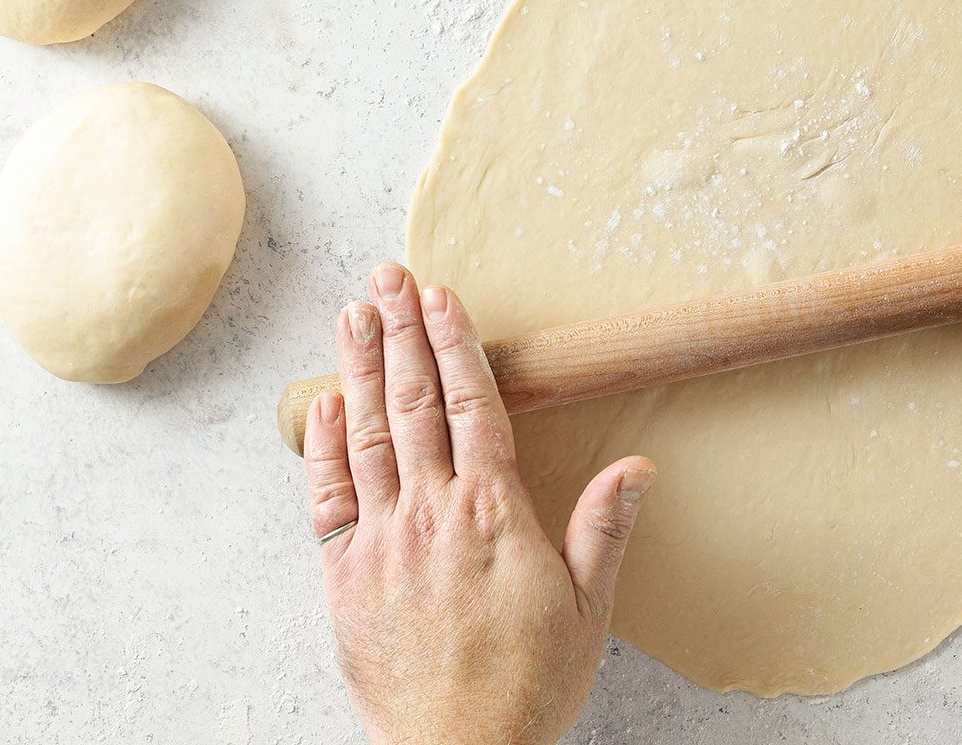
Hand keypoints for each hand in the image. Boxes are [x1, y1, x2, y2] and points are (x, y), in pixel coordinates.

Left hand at [304, 262, 654, 744]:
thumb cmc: (528, 686)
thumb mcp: (588, 609)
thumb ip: (604, 529)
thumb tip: (637, 467)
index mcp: (493, 514)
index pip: (471, 405)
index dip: (453, 343)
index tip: (440, 295)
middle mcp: (430, 514)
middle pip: (412, 403)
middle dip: (400, 332)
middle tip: (387, 276)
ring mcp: (380, 542)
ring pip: (367, 435)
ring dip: (360, 368)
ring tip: (354, 312)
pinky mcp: (342, 577)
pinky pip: (327, 497)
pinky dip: (324, 446)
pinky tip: (326, 403)